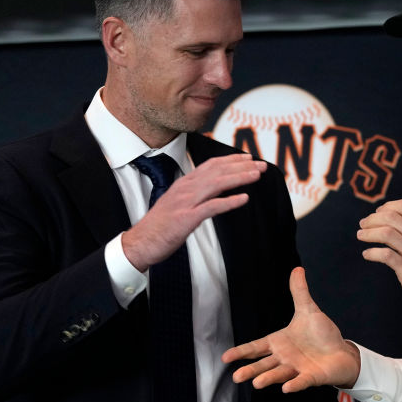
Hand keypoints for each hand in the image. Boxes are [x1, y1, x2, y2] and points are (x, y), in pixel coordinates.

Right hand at [122, 154, 265, 270]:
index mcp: (184, 184)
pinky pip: (212, 207)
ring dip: (239, 178)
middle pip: (217, 171)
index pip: (210, 165)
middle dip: (241, 166)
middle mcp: (185, 189)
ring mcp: (186, 202)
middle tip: (261, 165)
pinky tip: (244, 199)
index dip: (231, 160)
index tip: (248, 158)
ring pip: (217, 184)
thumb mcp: (177, 203)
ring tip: (256, 175)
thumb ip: (193, 195)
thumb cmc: (159, 226)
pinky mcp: (186, 218)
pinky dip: (229, 201)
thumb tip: (212, 192)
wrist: (140, 242)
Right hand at [222, 267, 360, 391]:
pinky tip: (286, 389)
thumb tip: (297, 269)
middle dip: (250, 370)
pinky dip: (294, 385)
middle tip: (236, 377)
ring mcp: (297, 368)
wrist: (341, 352)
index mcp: (279, 343)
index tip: (225, 358)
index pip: (256, 347)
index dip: (241, 352)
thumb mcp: (308, 311)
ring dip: (268, 378)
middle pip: (264, 364)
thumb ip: (300, 292)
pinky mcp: (312, 377)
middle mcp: (284, 358)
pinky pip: (301, 381)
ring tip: (256, 383)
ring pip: (279, 374)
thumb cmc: (322, 335)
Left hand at [357, 199, 401, 317]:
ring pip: (386, 234)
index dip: (387, 207)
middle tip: (363, 224)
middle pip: (392, 218)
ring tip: (361, 235)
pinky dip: (372, 253)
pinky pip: (386, 256)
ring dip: (369, 233)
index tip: (378, 213)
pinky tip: (367, 254)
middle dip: (373, 219)